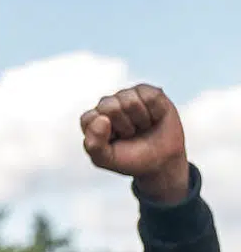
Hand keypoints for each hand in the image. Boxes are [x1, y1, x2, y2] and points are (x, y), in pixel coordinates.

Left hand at [81, 85, 189, 203]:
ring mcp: (127, 96)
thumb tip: (101, 119)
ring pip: (131, 101)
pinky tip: (154, 118)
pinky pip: (151, 97)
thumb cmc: (131, 158)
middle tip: (130, 134)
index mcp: (92, 121)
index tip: (114, 141)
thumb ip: (94, 144)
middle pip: (110, 107)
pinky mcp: (147, 91)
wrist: (162, 159)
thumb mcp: (107, 159)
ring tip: (142, 127)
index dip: (105, 133)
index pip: (89, 118)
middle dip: (124, 126)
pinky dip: (156, 112)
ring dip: (141, 119)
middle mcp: (107, 105)